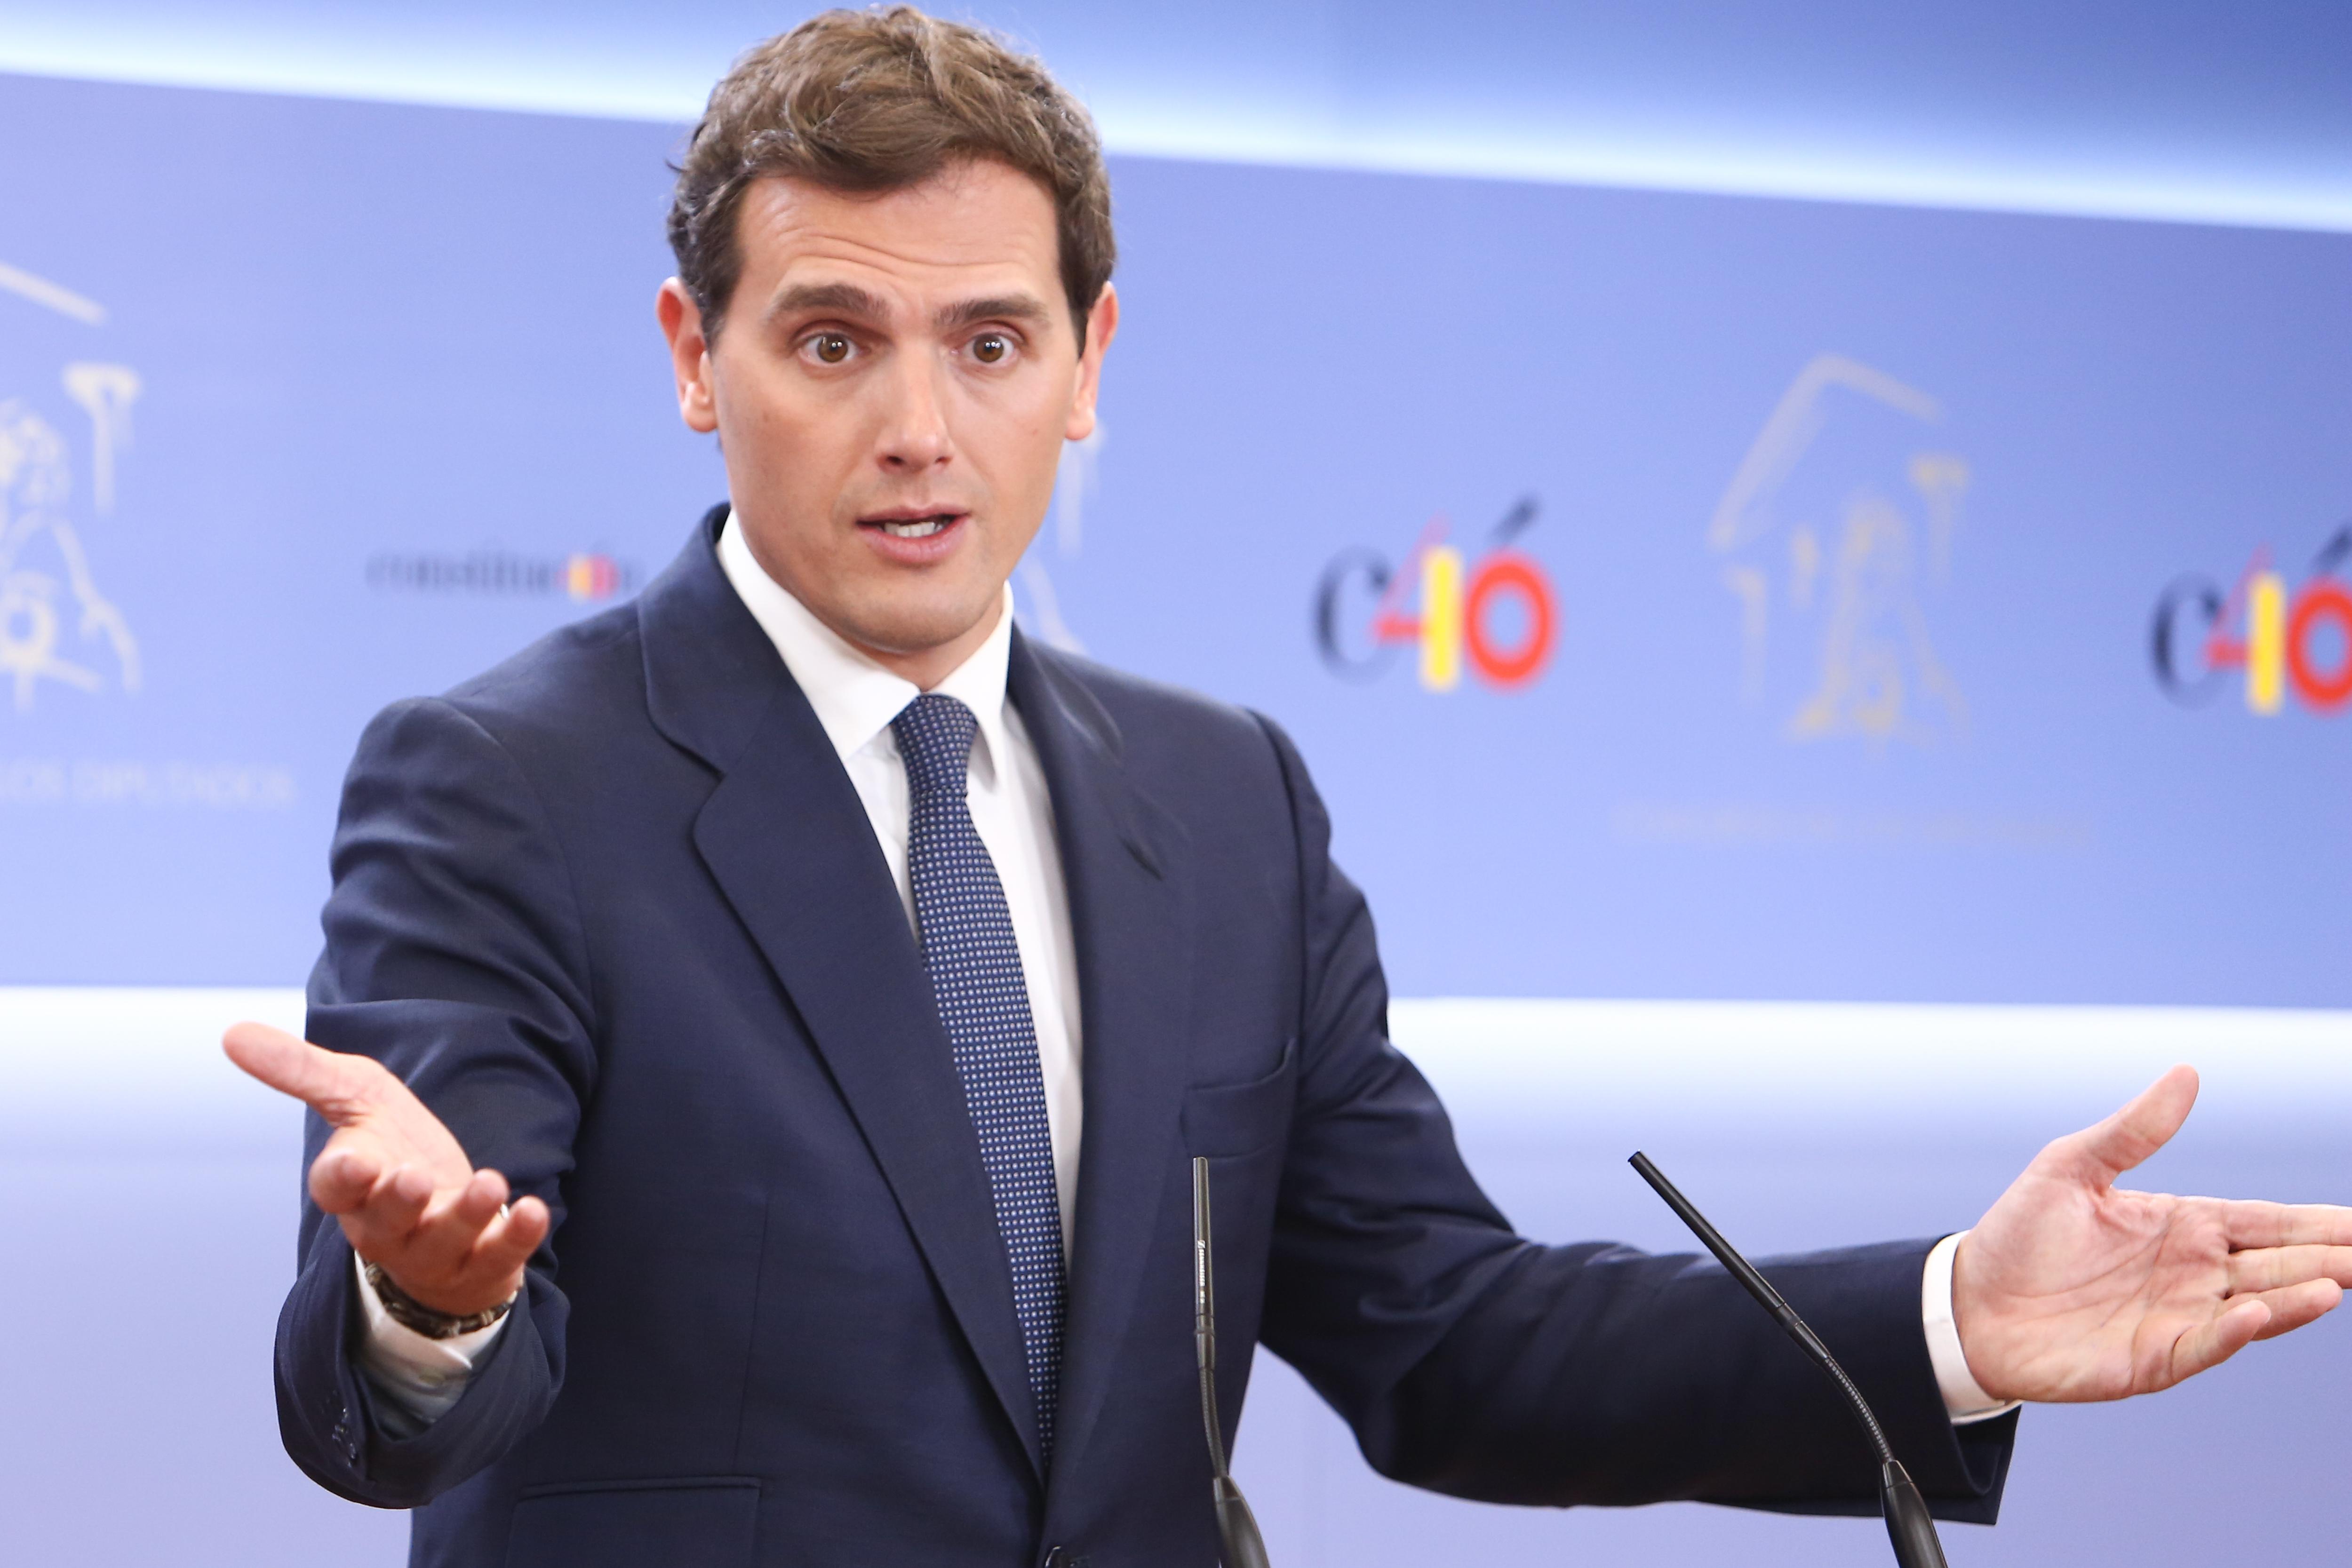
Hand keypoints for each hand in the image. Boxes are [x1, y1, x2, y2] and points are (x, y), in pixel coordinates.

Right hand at [224, 1021, 549, 1317]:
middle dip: (399, 1201)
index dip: (342, 1177)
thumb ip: (301, 1070)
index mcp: (351, 1188)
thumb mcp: (353, 1098)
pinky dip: (516, 1235)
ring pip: (443, 1240)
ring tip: (489, 1182)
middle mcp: (388, 1225)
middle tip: (414, 1177)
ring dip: (466, 1214)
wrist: (442, 1213)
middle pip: (387, 1219)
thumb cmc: (390, 1152)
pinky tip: (534, 1209)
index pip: (336, 1187)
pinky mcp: (483, 1260)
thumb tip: (232, 1033)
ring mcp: (435, 1248)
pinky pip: (498, 1255)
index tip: (352, 1161)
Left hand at [1953, 1064, 2351, 1402]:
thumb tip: (2186, 1073)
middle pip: (2278, 1264)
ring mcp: (2178, 1319)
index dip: (2319, 1222)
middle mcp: (2193, 1274)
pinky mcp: (2152, 1359)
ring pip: (2256, 1307)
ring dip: (2299, 1297)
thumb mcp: (2072, 1167)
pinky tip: (2261, 1312)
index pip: (2268, 1222)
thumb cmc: (2020, 1234)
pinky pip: (2204, 1345)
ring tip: (2339, 1281)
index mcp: (2183, 1225)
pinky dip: (2233, 1331)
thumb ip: (2133, 1129)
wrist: (1969, 1300)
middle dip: (2331, 1259)